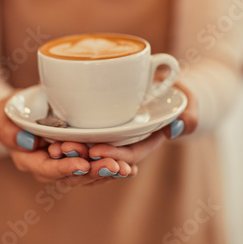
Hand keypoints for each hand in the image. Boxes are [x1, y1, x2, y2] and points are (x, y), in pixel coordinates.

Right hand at [0, 97, 125, 186]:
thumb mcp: (3, 117)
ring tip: (125, 169)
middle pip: (72, 177)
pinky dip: (111, 167)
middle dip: (93, 172)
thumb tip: (27, 141)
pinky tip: (129, 168)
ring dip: (106, 172)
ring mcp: (65, 164)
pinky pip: (95, 167)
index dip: (66, 168)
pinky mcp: (79, 157)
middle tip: (113, 166)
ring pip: (87, 175)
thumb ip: (9, 131)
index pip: (48, 169)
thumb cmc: (11, 114)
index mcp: (30, 161)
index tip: (82, 163)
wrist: (20, 113)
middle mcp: (49, 167)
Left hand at [49, 83, 198, 174]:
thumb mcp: (188, 101)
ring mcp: (114, 136)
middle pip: (105, 156)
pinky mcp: (102, 127)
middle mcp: (127, 142)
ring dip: (74, 152)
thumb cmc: (178, 94)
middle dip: (85, 156)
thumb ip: (188, 113)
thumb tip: (178, 126)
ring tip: (55, 145)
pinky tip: (54, 135)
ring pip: (91, 151)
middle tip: (63, 148)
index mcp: (147, 140)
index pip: (130, 153)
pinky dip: (72, 140)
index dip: (114, 155)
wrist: (167, 86)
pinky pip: (85, 139)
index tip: (95, 149)